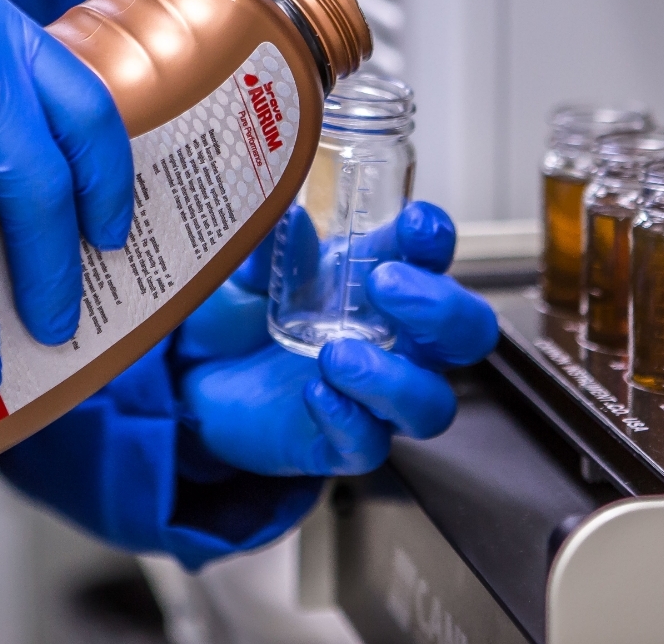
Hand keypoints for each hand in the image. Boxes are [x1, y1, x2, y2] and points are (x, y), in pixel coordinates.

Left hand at [176, 202, 498, 475]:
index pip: (434, 256)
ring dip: (395, 379)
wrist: (196, 376)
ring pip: (431, 404)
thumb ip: (267, 248)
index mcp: (383, 283)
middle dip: (441, 309)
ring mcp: (376, 397)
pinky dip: (348, 420)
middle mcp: (397, 342)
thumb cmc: (245, 316)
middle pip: (467, 333)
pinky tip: (316, 393)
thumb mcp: (248, 271)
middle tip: (385, 284)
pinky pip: (368, 446)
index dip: (436, 238)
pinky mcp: (343, 442)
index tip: (414, 223)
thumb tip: (287, 217)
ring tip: (337, 354)